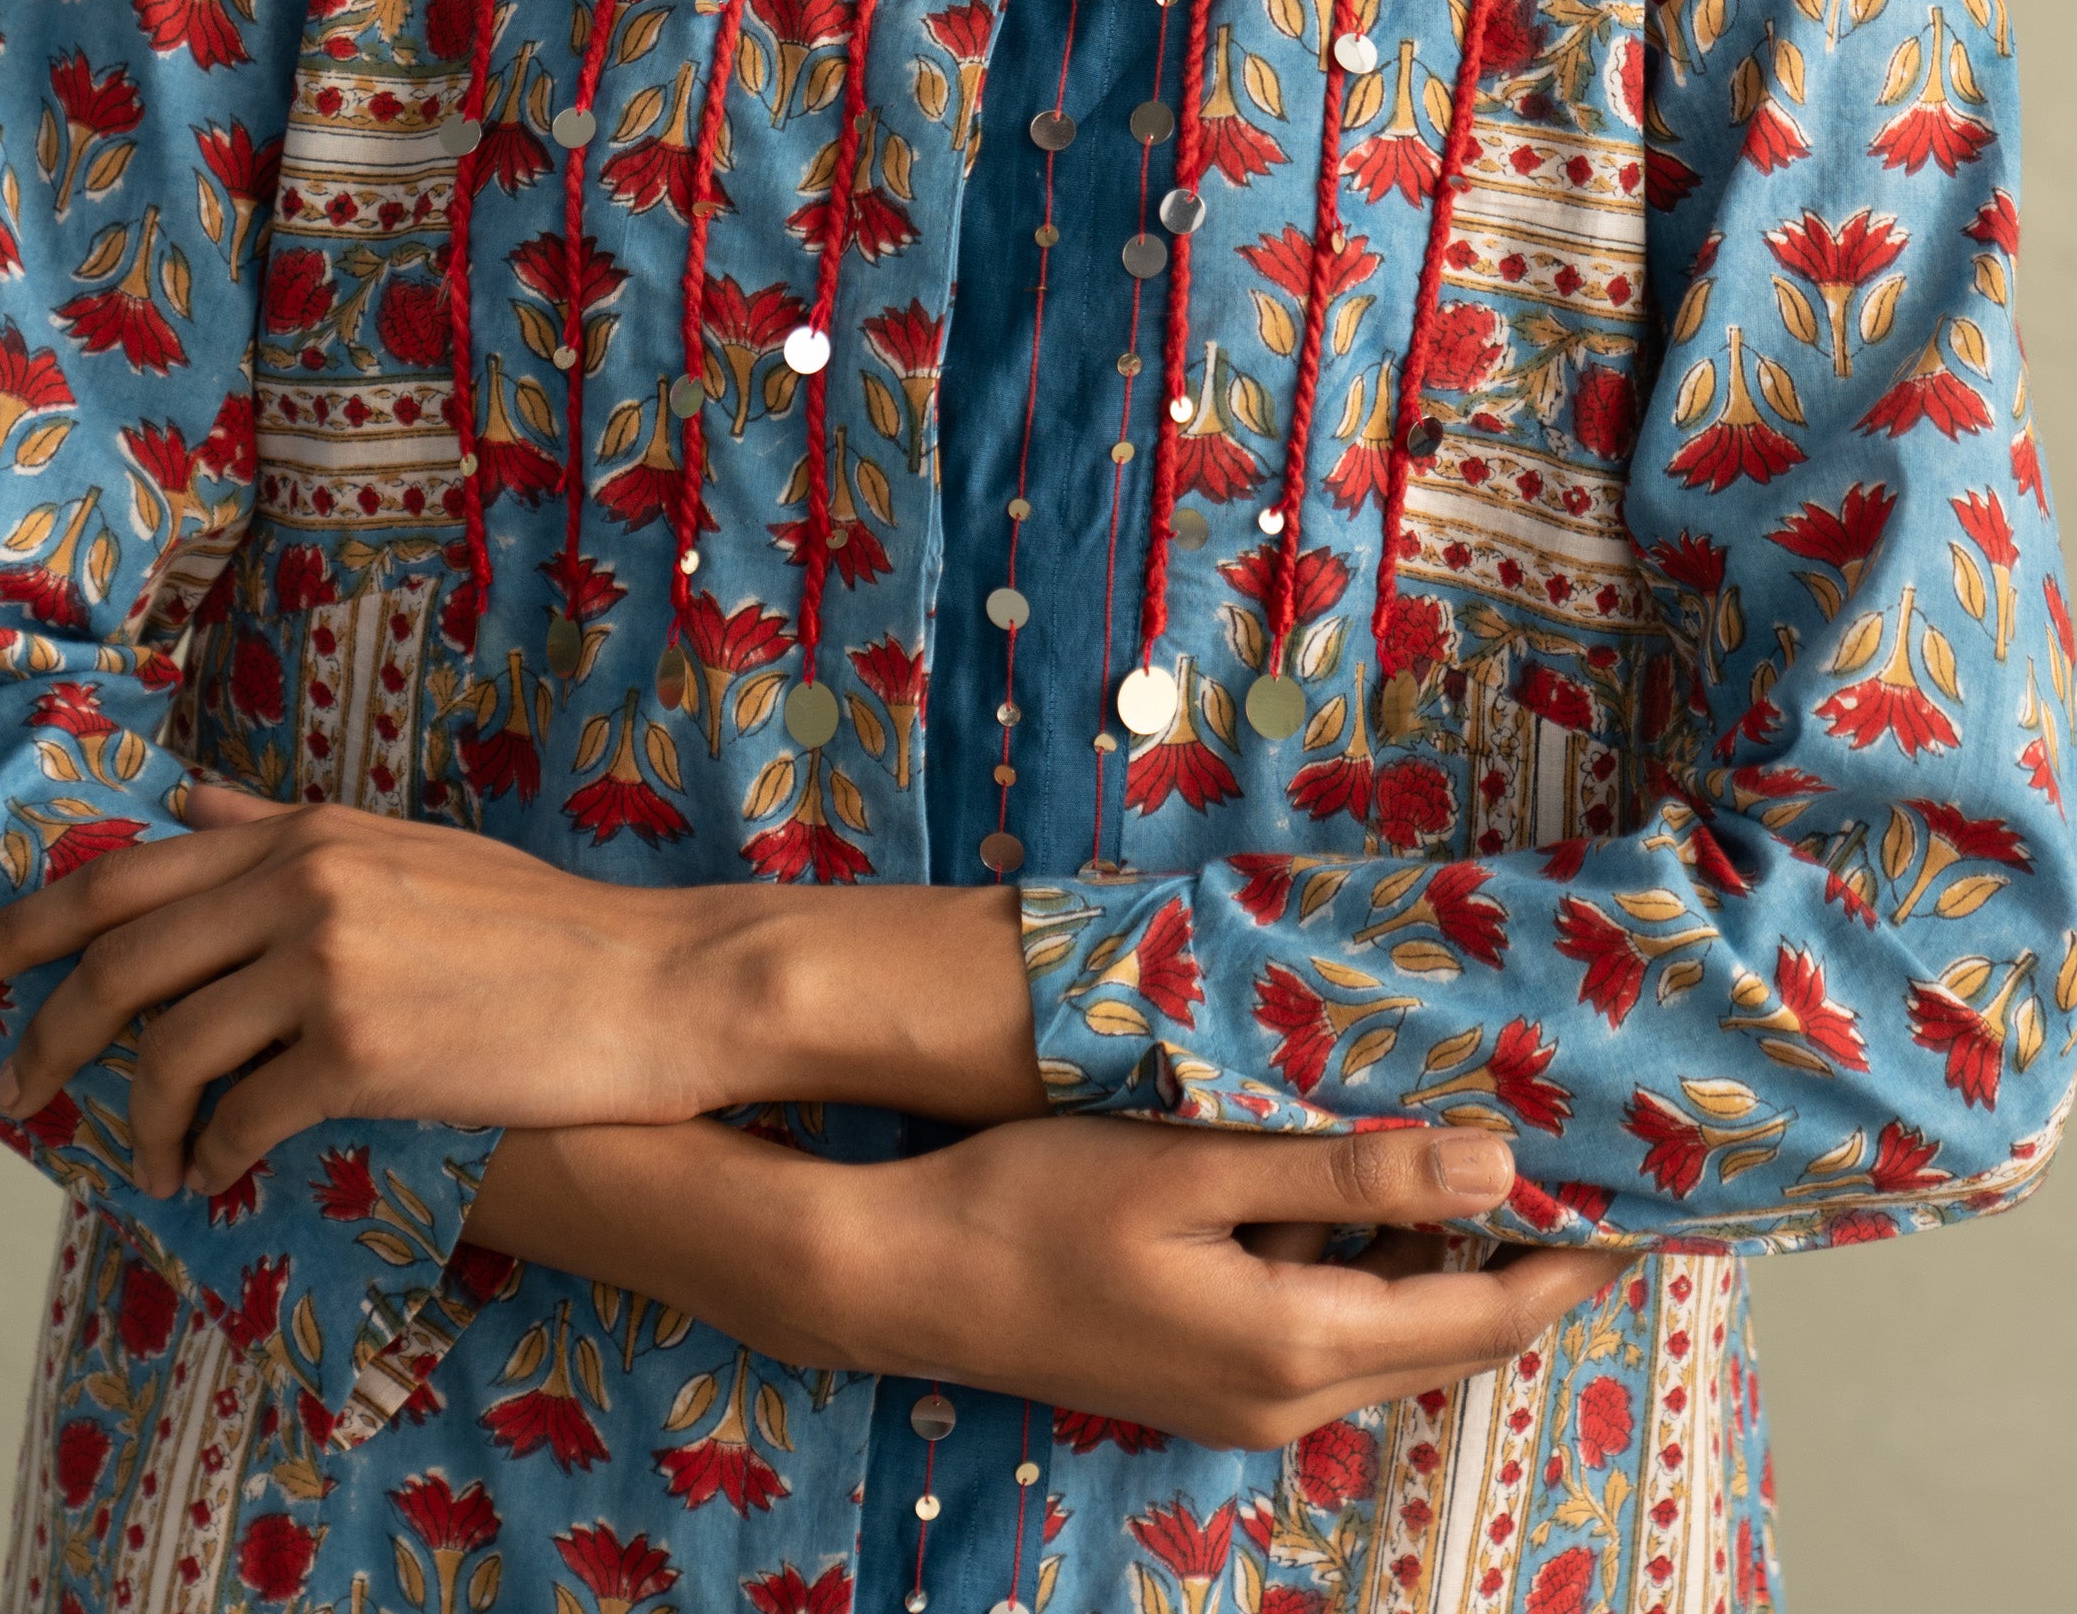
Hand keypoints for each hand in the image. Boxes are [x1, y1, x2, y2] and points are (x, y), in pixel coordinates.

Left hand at [0, 787, 1045, 1192]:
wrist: (651, 981)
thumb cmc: (537, 924)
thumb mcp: (404, 848)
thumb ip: (287, 832)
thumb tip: (192, 806)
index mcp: (307, 832)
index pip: (122, 874)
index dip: (21, 926)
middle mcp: (304, 883)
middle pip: (116, 959)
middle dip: (42, 1032)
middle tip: (13, 1091)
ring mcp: (332, 965)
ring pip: (168, 1047)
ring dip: (139, 1119)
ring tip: (150, 1158)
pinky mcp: (365, 1053)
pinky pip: (241, 1117)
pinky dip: (213, 1155)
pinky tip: (220, 1173)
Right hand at [470, 1112, 1621, 1448]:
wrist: (908, 1278)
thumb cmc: (1041, 1204)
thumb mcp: (1199, 1166)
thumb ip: (1349, 1169)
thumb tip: (1494, 1157)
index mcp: (1299, 1340)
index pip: (1486, 1310)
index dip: (1572, 1259)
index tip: (1647, 1202)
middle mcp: (1287, 1394)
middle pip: (1455, 1335)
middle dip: (1533, 1262)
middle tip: (1596, 1173)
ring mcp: (1242, 1398)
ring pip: (1393, 1331)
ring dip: (1453, 1260)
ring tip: (1505, 1161)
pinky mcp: (1205, 1377)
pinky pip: (1333, 1328)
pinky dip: (1380, 1267)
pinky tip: (1374, 1190)